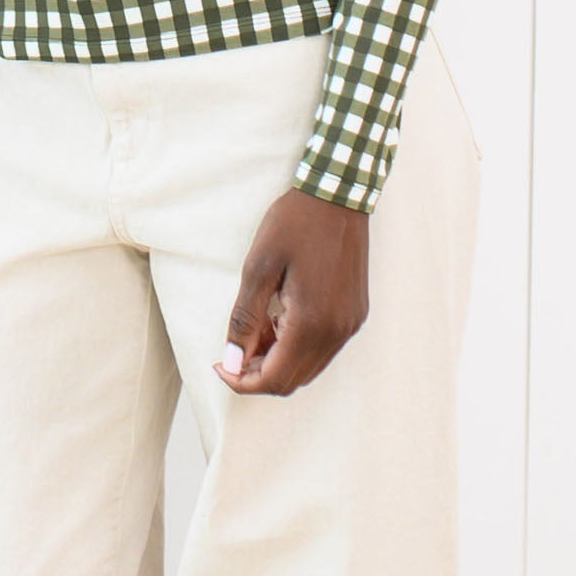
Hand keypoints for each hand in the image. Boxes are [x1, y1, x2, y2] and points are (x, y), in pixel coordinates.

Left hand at [217, 187, 368, 395]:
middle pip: (292, 380)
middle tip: (231, 350)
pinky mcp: (355, 314)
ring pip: (309, 367)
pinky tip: (277, 321)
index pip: (274, 379)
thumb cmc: (294, 224)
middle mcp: (337, 332)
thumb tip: (232, 360)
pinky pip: (323, 348)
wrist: (338, 194)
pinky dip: (295, 347)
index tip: (220, 364)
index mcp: (312, 323)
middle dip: (257, 374)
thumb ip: (245, 319)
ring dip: (276, 361)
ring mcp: (350, 324)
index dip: (242, 381)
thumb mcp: (258, 268)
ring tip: (252, 332)